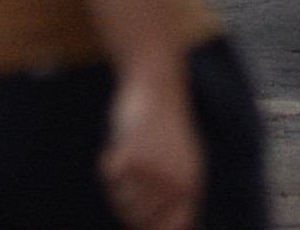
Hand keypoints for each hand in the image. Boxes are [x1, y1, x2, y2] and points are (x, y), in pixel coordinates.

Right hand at [101, 66, 202, 229]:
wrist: (158, 84)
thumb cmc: (167, 123)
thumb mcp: (183, 159)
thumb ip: (177, 191)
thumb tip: (158, 223)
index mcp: (191, 187)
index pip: (173, 228)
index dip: (150, 227)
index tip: (135, 220)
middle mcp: (176, 185)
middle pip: (140, 218)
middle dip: (126, 204)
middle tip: (124, 181)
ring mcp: (155, 173)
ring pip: (122, 200)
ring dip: (117, 184)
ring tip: (124, 161)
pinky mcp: (133, 156)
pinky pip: (110, 177)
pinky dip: (108, 164)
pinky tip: (115, 148)